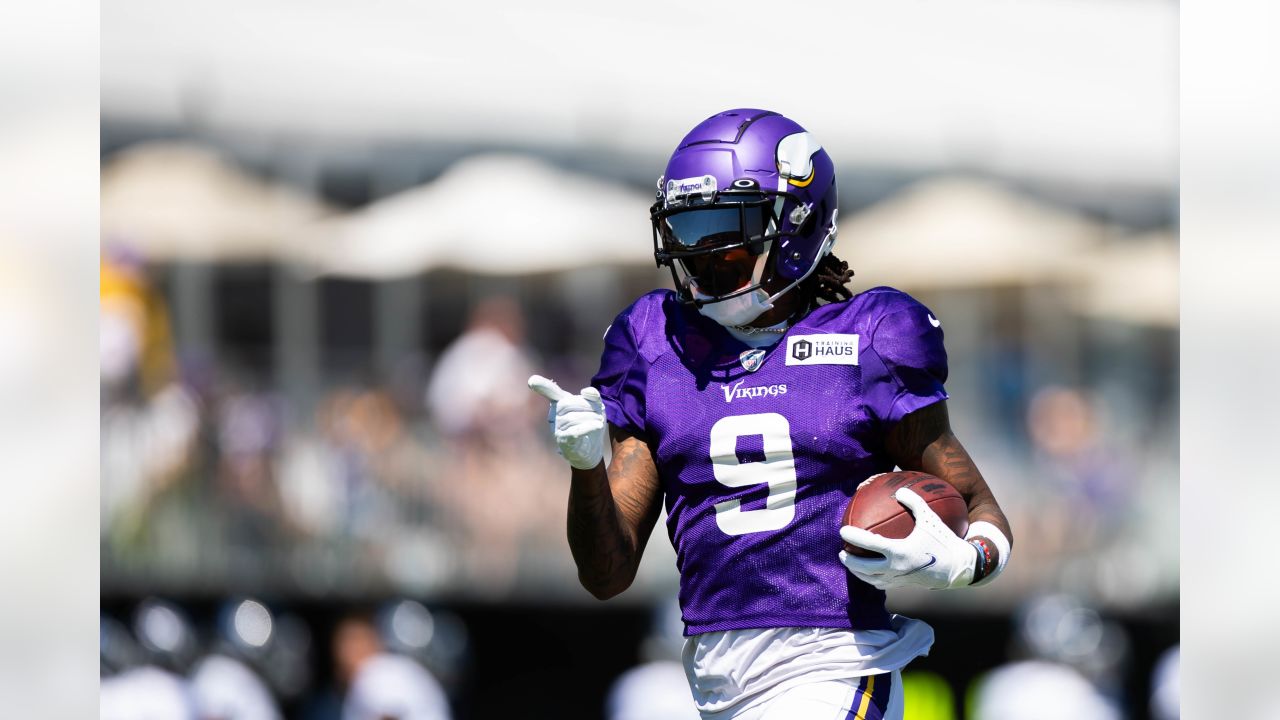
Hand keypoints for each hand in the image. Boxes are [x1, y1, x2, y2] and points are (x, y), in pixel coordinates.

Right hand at [528, 375, 605, 469]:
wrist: (590, 449)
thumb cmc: (590, 424)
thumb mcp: (596, 407)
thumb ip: (592, 396)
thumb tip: (586, 391)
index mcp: (560, 403)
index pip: (551, 392)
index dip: (543, 386)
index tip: (532, 381)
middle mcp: (554, 414)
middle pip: (568, 403)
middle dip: (587, 406)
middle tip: (599, 413)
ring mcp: (556, 428)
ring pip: (574, 418)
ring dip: (592, 418)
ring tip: (599, 422)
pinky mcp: (563, 440)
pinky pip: (574, 431)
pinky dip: (588, 427)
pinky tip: (597, 426)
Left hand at [838, 487, 976, 589]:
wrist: (960, 567)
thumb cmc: (944, 540)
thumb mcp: (930, 519)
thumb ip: (915, 502)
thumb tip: (900, 490)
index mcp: (900, 551)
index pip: (870, 544)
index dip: (854, 537)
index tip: (842, 531)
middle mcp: (896, 568)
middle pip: (863, 568)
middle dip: (849, 561)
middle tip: (841, 552)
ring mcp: (899, 579)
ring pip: (871, 579)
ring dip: (857, 573)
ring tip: (850, 563)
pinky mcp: (904, 585)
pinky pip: (882, 585)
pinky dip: (871, 579)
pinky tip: (869, 572)